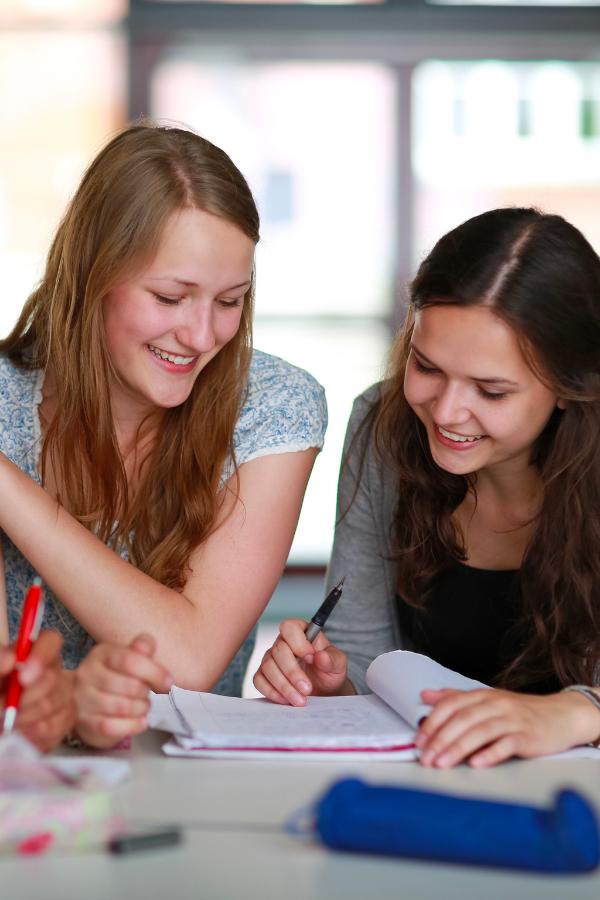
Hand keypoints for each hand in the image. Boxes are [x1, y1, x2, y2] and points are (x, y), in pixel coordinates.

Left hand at [0, 630, 74, 751]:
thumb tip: (9, 660)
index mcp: (34, 651)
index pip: (51, 640)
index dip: (41, 657)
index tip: (22, 678)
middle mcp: (54, 669)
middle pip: (52, 678)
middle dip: (24, 698)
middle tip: (1, 709)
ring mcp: (63, 695)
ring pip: (52, 705)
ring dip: (24, 718)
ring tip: (6, 724)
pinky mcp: (65, 719)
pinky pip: (56, 728)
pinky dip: (33, 735)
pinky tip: (19, 734)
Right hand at [73, 634, 173, 748]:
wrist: (87, 702)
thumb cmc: (116, 677)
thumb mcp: (128, 657)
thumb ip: (141, 649)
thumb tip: (148, 647)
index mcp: (102, 654)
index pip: (129, 660)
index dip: (153, 672)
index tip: (168, 682)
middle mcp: (87, 675)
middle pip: (129, 686)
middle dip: (146, 693)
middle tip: (147, 694)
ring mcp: (83, 700)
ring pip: (123, 707)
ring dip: (141, 709)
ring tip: (142, 706)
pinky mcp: (85, 723)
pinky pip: (113, 727)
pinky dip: (132, 725)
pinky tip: (139, 720)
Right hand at [253, 618, 349, 705]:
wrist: (324, 691)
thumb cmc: (329, 672)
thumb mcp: (338, 664)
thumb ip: (332, 659)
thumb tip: (320, 656)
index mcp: (301, 632)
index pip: (289, 627)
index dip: (298, 642)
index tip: (311, 658)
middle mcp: (283, 643)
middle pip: (278, 650)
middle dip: (292, 672)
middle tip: (307, 689)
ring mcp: (271, 658)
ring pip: (268, 666)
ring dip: (284, 686)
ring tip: (300, 700)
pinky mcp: (264, 675)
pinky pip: (259, 681)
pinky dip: (273, 692)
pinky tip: (287, 700)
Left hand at [415, 686, 599, 768]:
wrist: (560, 715)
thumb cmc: (520, 711)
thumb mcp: (487, 700)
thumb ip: (455, 698)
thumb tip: (425, 696)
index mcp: (482, 695)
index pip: (451, 705)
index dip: (433, 722)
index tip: (418, 740)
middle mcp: (495, 704)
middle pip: (463, 719)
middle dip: (441, 739)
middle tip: (426, 757)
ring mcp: (512, 720)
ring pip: (480, 732)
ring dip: (458, 748)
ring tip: (442, 763)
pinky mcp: (527, 736)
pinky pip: (506, 744)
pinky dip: (490, 754)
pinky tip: (476, 764)